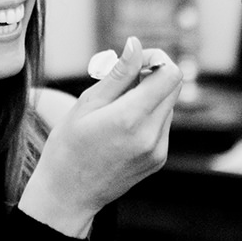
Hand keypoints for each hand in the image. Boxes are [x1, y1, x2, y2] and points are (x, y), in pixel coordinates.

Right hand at [18, 38, 182, 236]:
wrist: (68, 195)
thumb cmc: (67, 147)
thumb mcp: (87, 104)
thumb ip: (118, 74)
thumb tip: (136, 45)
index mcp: (131, 118)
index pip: (169, 74)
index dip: (156, 59)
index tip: (133, 61)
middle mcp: (152, 135)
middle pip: (173, 86)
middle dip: (152, 74)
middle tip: (122, 79)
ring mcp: (158, 150)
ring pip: (168, 105)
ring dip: (148, 96)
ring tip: (116, 106)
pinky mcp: (158, 159)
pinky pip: (162, 125)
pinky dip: (147, 116)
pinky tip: (121, 126)